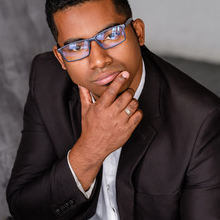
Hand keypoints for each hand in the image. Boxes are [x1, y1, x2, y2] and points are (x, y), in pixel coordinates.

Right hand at [69, 71, 142, 189]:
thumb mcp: (85, 110)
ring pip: (134, 104)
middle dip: (129, 92)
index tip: (124, 73)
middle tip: (127, 92)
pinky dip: (137, 112)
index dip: (119, 80)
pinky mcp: (128, 129)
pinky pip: (138, 115)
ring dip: (133, 101)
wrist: (94, 146)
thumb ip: (85, 95)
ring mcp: (121, 122)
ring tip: (129, 103)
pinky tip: (132, 112)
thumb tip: (81, 84)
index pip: (112, 90)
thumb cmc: (90, 127)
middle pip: (126, 96)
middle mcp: (111, 114)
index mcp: (101, 107)